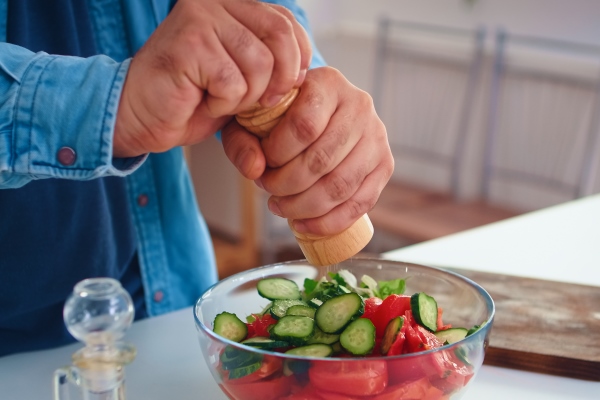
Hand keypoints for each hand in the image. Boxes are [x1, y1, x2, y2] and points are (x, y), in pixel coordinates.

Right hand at [114, 0, 311, 156]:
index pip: (287, 22)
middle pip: (279, 38)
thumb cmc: (193, 98)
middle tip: (261, 103)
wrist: (142, 115)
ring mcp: (200, 18)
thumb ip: (270, 61)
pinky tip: (203, 101)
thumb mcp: (242, 76)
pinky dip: (223, 105)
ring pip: (259, 65)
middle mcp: (215, 2)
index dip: (297, 59)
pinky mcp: (189, 44)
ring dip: (246, 97)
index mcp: (231, 4)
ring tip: (220, 99)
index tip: (286, 87)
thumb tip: (305, 69)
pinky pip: (233, 84)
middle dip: (279, 81)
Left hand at [222, 66, 393, 235]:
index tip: (261, 167)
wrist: (314, 115)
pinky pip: (361, 203)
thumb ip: (242, 142)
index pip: (304, 127)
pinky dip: (330, 222)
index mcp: (328, 83)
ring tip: (281, 208)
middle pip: (322, 160)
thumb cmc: (279, 117)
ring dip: (305, 207)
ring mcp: (377, 136)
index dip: (277, 156)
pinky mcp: (384, 164)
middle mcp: (359, 105)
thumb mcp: (250, 121)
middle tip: (268, 191)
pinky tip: (304, 225)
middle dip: (287, 186)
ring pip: (341, 185)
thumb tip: (255, 171)